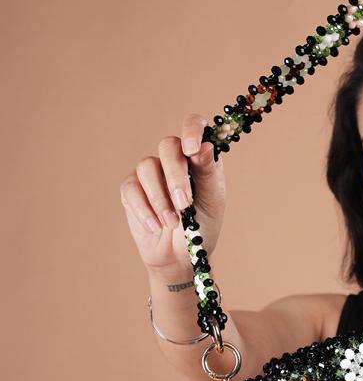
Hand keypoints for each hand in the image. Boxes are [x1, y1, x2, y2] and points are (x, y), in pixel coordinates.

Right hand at [119, 113, 226, 272]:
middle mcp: (173, 159)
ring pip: (147, 167)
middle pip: (167, 146)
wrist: (181, 255)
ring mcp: (151, 172)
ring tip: (172, 223)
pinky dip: (144, 209)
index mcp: (197, 156)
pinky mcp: (132, 189)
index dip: (191, 129)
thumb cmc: (202, 225)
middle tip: (184, 203)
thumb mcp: (213, 200)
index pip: (194, 125)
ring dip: (160, 198)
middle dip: (176, 175)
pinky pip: (132, 189)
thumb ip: (209, 172)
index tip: (192, 149)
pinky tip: (155, 226)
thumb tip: (205, 146)